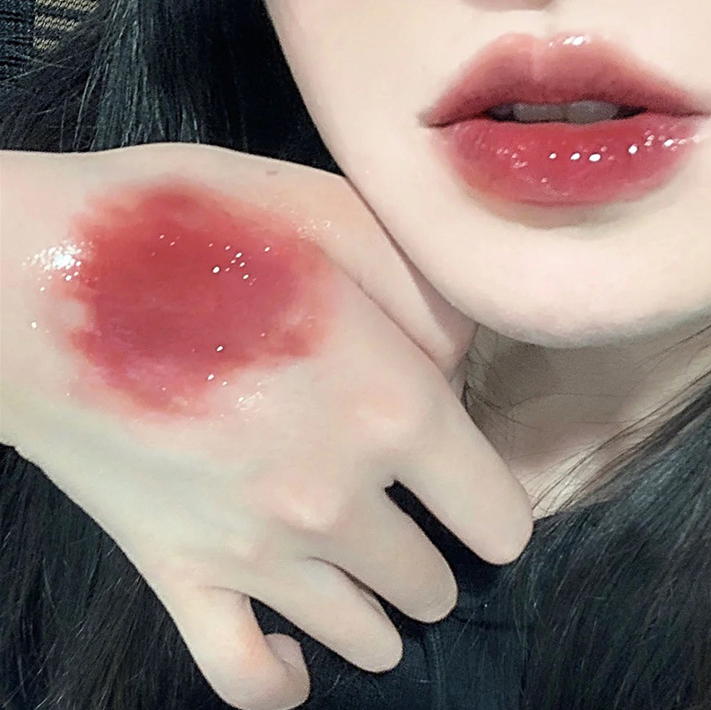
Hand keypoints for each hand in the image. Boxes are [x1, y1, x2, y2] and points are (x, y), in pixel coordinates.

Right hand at [0, 143, 532, 709]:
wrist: (26, 277)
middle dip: (438, 547)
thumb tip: (464, 362)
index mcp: (390, 409)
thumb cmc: (185, 225)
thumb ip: (427, 294)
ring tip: (377, 574)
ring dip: (384, 607)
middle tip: (412, 507)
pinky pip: (244, 675)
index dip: (495, 500)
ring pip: (364, 632)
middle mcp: (335, 501)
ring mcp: (252, 553)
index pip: (497, 514)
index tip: (472, 476)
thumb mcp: (331, 213)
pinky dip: (283, 678)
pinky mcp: (174, 573)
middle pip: (434, 579)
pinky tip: (298, 660)